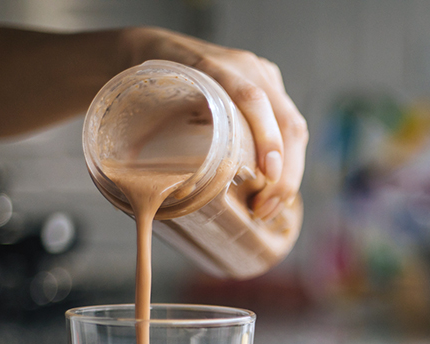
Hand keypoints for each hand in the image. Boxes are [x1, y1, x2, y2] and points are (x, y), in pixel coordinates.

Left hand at [123, 27, 306, 219]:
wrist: (143, 48)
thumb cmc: (139, 83)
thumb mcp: (136, 103)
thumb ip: (139, 137)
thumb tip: (140, 196)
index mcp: (212, 65)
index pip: (253, 99)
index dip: (267, 139)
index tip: (269, 175)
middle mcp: (246, 68)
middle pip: (286, 121)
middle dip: (285, 173)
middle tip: (264, 210)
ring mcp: (263, 77)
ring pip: (293, 128)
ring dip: (290, 173)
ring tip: (269, 207)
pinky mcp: (270, 90)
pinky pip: (288, 128)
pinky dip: (287, 162)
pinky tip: (275, 189)